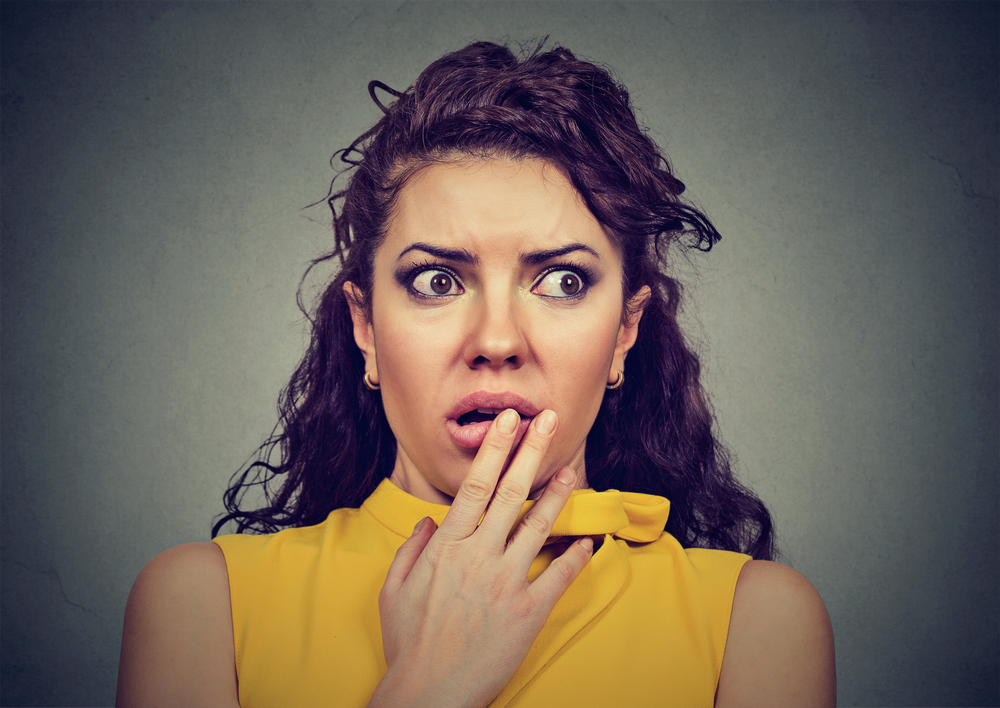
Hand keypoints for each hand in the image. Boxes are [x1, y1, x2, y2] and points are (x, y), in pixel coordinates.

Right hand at [368, 409, 594, 707]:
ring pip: (539, 526)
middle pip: (511, 492)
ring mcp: (506, 582)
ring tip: (573, 468)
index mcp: (447, 546)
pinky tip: (590, 540)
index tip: (509, 420)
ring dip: (558, 494)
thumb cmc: (409, 642)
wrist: (428, 693)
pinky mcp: (527, 611)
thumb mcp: (394, 589)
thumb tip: (429, 521)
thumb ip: (412, 549)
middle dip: (532, 451)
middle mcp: (479, 555)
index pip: (476, 485)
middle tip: (550, 420)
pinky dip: (576, 556)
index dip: (496, 449)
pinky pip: (558, 575)